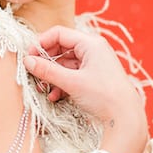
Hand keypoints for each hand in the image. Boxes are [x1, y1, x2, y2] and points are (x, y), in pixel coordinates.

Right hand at [22, 26, 143, 128]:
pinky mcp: (92, 78)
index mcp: (90, 44)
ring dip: (51, 75)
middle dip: (45, 62)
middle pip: (60, 48)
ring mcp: (92, 64)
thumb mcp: (72, 82)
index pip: (58, 34)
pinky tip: (54, 96)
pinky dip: (60, 83)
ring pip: (64, 64)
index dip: (41, 43)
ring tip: (42, 88)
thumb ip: (47, 70)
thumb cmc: (104, 96)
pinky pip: (71, 75)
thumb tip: (27, 61)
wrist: (126, 118)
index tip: (28, 57)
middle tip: (33, 73)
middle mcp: (92, 50)